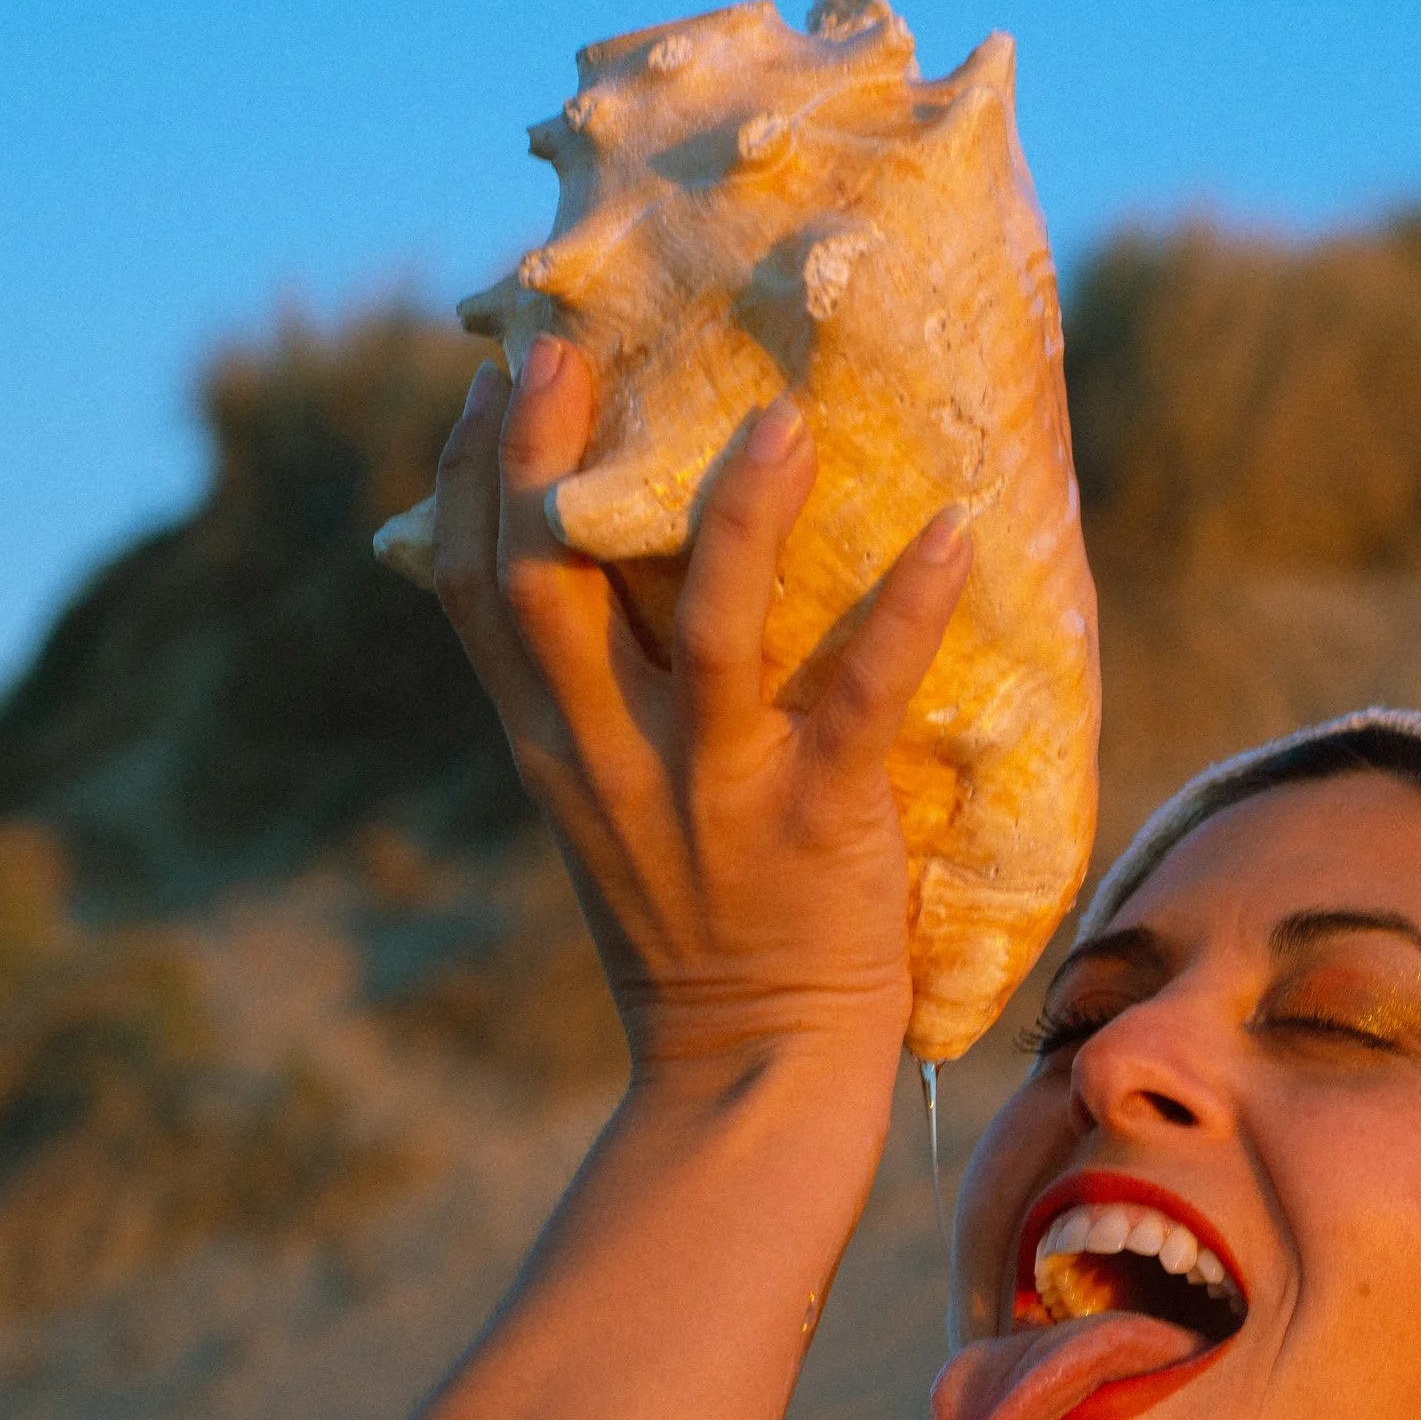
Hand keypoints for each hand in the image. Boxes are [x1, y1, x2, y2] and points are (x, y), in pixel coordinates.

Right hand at [429, 343, 972, 1078]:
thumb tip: (601, 564)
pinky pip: (862, 698)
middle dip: (542, 457)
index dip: (474, 474)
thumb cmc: (695, 926)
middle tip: (566, 344)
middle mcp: (613, 756)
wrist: (751, 1075)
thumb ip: (592, 696)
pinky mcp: (819, 819)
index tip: (499, 374)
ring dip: (740, 513)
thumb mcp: (602, 806)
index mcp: (552, 746)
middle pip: (541, 585)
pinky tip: (948, 532)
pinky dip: (906, 610)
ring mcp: (715, 789)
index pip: (472, 590)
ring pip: (707, 628)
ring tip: (779, 417)